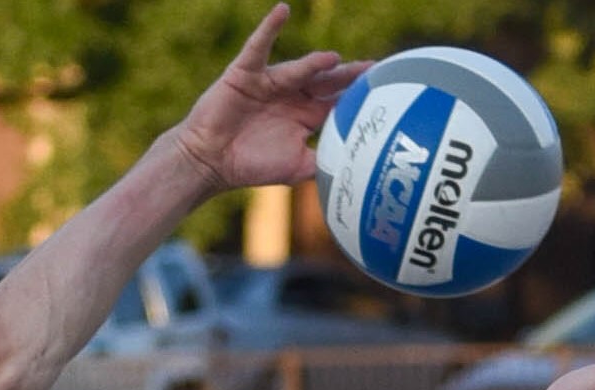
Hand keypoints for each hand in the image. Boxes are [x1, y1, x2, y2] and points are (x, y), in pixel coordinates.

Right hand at [163, 5, 370, 193]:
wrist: (211, 162)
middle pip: (325, 81)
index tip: (383, 90)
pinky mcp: (246, 72)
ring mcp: (270, 82)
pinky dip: (270, 27)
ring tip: (333, 59)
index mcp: (305, 116)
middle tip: (373, 68)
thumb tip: (356, 167)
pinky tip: (282, 10)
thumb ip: (324, 163)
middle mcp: (292, 95)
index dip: (358, 96)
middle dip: (348, 76)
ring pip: (298, 69)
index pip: (337, 101)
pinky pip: (259, 46)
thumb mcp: (297, 168)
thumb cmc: (252, 166)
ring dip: (314, 63)